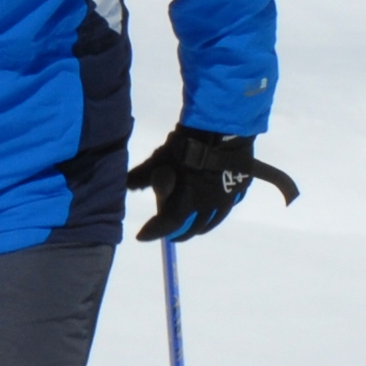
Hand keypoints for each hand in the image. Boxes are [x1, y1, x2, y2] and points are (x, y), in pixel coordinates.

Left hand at [126, 127, 300, 242]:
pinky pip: (226, 208)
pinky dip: (216, 213)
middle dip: (179, 232)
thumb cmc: (186, 147)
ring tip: (193, 227)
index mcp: (186, 204)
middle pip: (191, 227)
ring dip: (199, 226)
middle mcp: (207, 207)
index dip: (152, 231)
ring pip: (212, 221)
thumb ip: (142, 175)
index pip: (166, 225)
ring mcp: (225, 199)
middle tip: (170, 234)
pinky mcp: (239, 188)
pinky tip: (214, 209)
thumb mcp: (160, 160)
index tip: (142, 236)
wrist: (221, 129)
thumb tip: (126, 184)